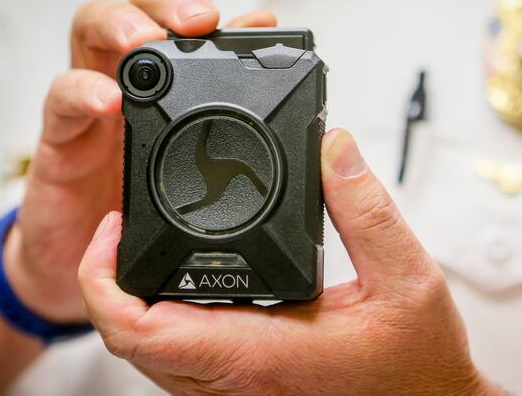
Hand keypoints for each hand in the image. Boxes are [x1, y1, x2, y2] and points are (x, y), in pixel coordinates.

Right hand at [4, 0, 277, 322]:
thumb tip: (300, 126)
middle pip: (140, 12)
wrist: (85, 265)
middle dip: (169, 4)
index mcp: (171, 93)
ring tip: (146, 41)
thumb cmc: (143, 211)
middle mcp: (129, 86)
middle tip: (200, 20)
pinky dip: (82, 92)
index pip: (190, 30)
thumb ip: (237, 142)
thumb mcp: (198, 181)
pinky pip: (59, 102)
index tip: (261, 23)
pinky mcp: (60, 140)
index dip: (224, 19)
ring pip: (91, 34)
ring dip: (121, 26)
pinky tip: (107, 99)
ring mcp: (91, 107)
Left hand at [78, 129, 502, 394]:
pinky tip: (186, 288)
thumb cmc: (418, 364)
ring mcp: (235, 391)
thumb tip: (332, 150)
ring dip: (134, 303)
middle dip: (109, 283)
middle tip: (121, 229)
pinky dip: (163, 322)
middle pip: (129, 342)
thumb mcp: (407, 276)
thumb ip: (366, 209)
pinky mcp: (243, 390)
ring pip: (149, 356)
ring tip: (146, 248)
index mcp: (263, 352)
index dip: (103, 278)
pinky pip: (178, 363)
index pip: (142, 329)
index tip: (112, 229)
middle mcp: (236, 380)